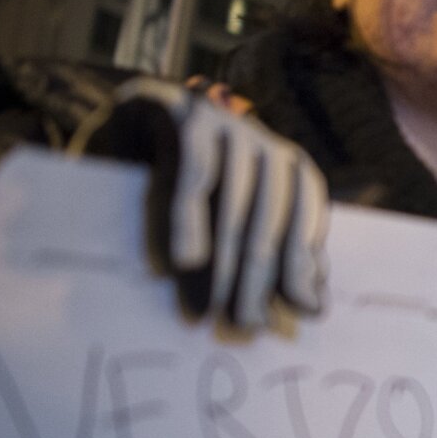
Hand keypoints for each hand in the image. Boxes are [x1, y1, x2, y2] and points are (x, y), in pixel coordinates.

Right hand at [110, 77, 327, 328]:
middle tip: (244, 325)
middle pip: (268, 218)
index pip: (303, 217)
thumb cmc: (177, 182)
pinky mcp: (182, 112)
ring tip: (207, 310)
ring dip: (221, 263)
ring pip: (233, 202)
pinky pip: (191, 173)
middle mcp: (261, 141)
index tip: (304, 311)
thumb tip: (313, 304)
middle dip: (257, 278)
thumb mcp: (228, 217)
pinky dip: (188, 220)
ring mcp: (224, 121)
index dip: (302, 263)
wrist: (124, 118)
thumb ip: (274, 252)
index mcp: (284, 166)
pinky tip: (183, 261)